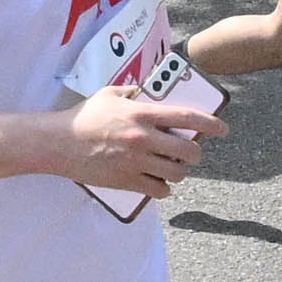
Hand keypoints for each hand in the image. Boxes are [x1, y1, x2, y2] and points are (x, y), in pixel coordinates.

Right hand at [63, 80, 219, 196]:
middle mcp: (143, 138)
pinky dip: (163, 188)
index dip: (211, 123)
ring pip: (176, 173)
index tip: (223, 129)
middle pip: (188, 151)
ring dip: (178, 171)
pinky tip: (158, 182)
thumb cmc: (83, 118)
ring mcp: (135, 162)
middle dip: (195, 153)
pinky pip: (159, 190)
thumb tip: (146, 91)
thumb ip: (132, 92)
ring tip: (171, 167)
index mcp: (141, 114)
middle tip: (191, 153)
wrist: (58, 143)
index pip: (186, 117)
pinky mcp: (126, 181)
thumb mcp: (109, 95)